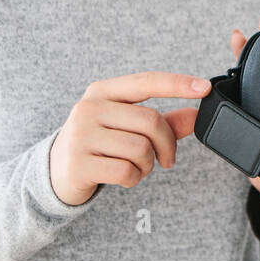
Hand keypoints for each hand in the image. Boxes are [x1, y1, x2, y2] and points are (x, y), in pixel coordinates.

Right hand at [49, 71, 213, 205]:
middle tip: (167, 159)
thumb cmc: (99, 143)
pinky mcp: (79, 163)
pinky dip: (134, 178)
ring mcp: (81, 135)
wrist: (55, 172)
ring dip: (148, 165)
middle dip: (167, 144)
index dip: (178, 84)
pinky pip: (127, 171)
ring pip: (141, 149)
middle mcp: (89, 108)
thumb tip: (197, 114)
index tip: (205, 88)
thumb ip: (163, 120)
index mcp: (102, 91)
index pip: (147, 81)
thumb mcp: (126, 125)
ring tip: (137, 167)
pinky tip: (124, 177)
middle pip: (151, 122)